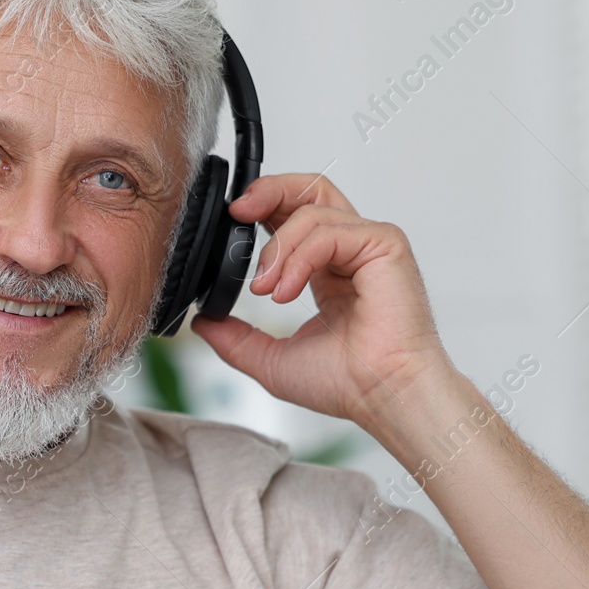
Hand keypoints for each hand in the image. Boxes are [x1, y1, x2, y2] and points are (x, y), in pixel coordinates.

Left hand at [189, 173, 453, 429]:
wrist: (382, 397)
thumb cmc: (348, 383)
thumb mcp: (271, 359)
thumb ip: (236, 338)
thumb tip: (203, 323)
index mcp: (328, 271)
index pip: (294, 215)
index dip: (262, 208)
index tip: (231, 220)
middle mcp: (351, 251)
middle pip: (309, 190)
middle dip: (268, 191)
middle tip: (238, 211)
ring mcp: (370, 245)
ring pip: (313, 211)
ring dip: (278, 248)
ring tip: (267, 290)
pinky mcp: (385, 245)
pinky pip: (330, 232)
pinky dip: (299, 258)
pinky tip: (286, 292)